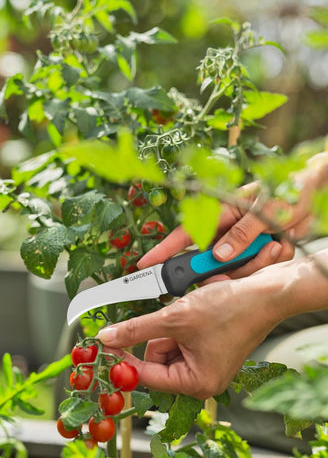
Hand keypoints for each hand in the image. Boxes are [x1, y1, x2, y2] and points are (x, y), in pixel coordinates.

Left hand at [98, 262, 288, 397]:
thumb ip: (137, 329)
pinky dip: (181, 324)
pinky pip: (183, 339)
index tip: (107, 343)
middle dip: (158, 336)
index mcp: (197, 383)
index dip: (125, 358)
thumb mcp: (175, 317)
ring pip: (168, 347)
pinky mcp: (211, 350)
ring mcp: (208, 365)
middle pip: (157, 361)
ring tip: (189, 311)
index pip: (147, 375)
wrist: (266, 293)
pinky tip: (195, 310)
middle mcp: (203, 380)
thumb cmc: (231, 309)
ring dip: (170, 326)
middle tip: (172, 317)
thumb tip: (107, 338)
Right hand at [138, 173, 317, 275]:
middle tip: (248, 259)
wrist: (316, 189)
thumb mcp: (266, 211)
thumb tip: (219, 256)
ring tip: (278, 242)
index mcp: (222, 212)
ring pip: (236, 269)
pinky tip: (284, 242)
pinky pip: (256, 269)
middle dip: (230, 267)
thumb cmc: (291, 188)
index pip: (185, 234)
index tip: (146, 264)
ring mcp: (241, 242)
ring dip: (258, 262)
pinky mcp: (256, 251)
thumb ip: (242, 235)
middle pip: (211, 260)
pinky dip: (271, 261)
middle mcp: (228, 229)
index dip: (164, 250)